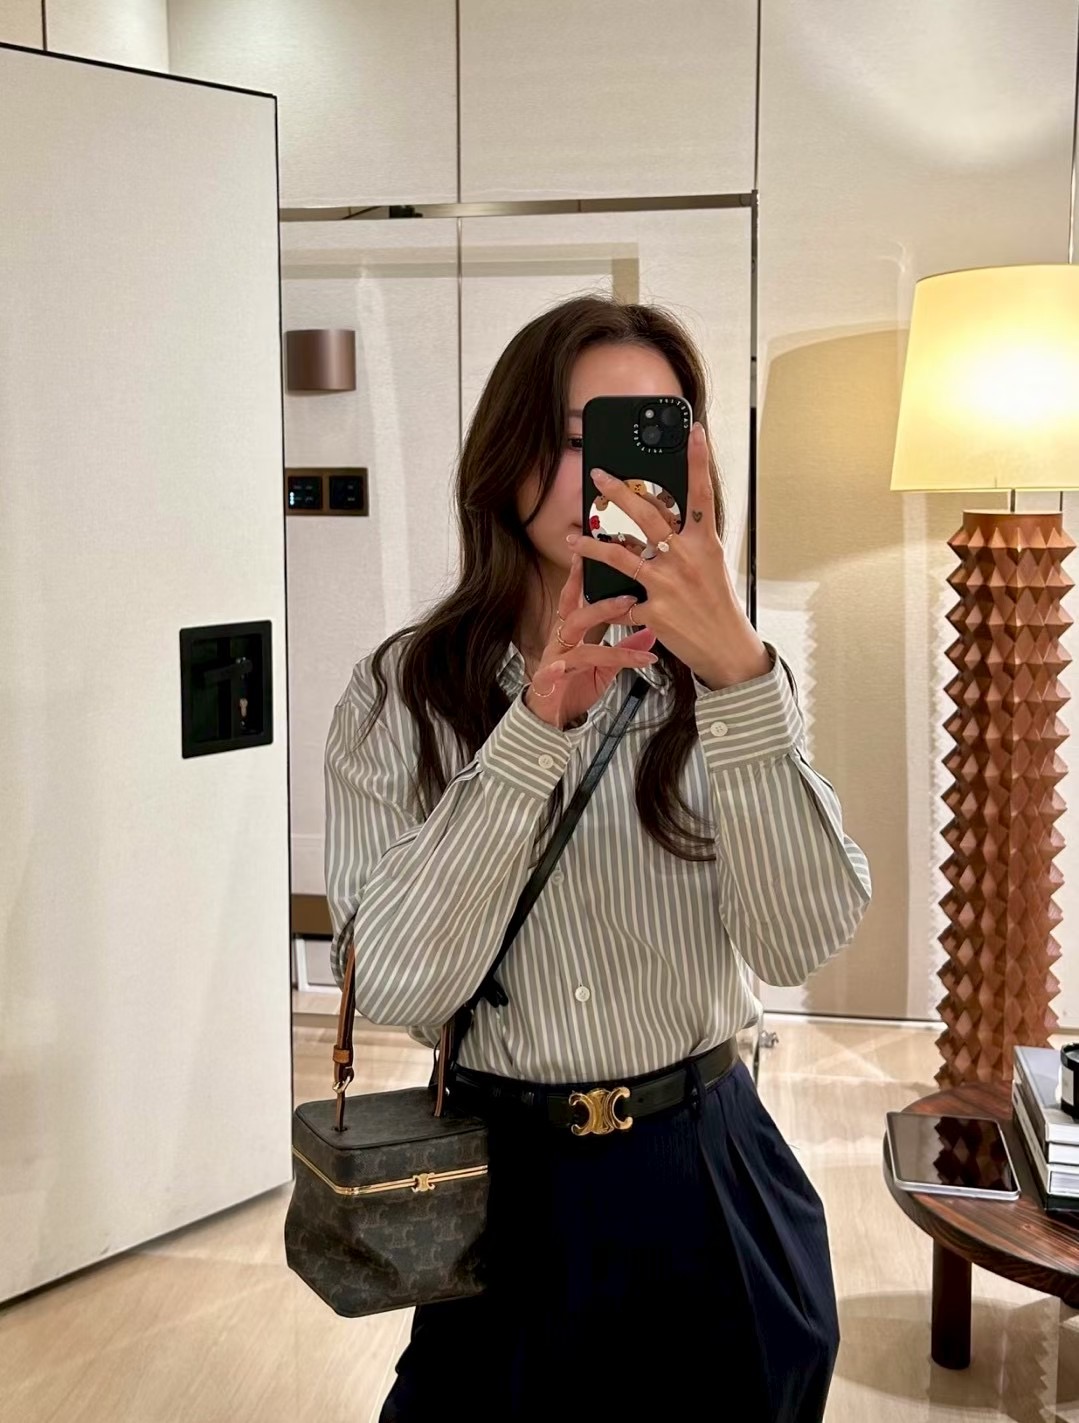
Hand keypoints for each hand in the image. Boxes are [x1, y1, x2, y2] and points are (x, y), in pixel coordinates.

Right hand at [523, 556, 657, 728]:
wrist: (549, 720)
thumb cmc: (574, 688)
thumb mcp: (603, 667)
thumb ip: (623, 650)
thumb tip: (650, 633)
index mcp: (572, 633)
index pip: (577, 599)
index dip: (582, 577)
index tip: (594, 555)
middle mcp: (561, 641)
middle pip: (577, 612)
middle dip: (602, 602)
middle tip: (629, 596)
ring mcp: (553, 659)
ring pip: (573, 638)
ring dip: (598, 628)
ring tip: (624, 624)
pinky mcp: (547, 681)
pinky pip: (552, 672)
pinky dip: (556, 669)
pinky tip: (563, 667)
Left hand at [567, 424, 770, 689]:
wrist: (726, 648)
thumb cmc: (717, 603)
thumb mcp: (710, 565)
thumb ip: (689, 540)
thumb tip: (663, 516)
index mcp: (706, 543)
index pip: (702, 494)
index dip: (698, 461)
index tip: (694, 432)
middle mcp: (686, 558)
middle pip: (648, 515)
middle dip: (619, 492)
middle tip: (599, 475)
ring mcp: (668, 585)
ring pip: (622, 555)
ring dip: (592, 546)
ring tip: (572, 538)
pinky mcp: (654, 611)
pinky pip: (621, 602)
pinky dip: (605, 602)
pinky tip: (588, 599)